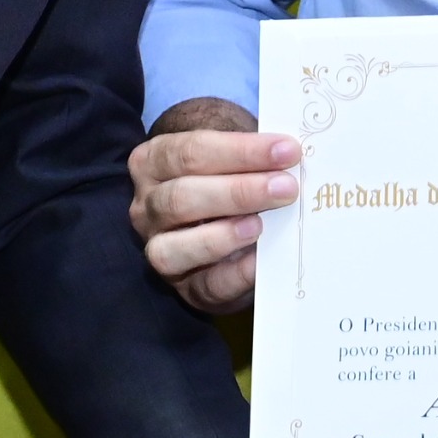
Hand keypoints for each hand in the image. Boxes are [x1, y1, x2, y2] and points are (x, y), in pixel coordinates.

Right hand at [129, 97, 298, 316]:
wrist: (226, 236)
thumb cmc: (228, 183)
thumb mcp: (233, 162)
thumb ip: (254, 155)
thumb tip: (291, 152)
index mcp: (153, 163)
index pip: (190, 151)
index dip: (240, 150)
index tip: (286, 150)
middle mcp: (146, 207)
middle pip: (182, 196)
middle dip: (238, 191)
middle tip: (285, 187)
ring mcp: (160, 249)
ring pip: (176, 246)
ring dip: (224, 234)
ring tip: (261, 225)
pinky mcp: (185, 288)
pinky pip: (205, 285)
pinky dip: (235, 273)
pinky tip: (260, 260)